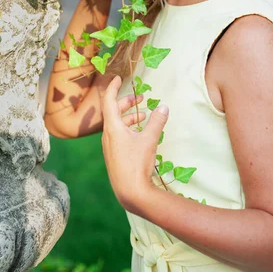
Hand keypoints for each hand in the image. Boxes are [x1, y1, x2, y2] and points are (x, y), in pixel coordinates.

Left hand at [101, 76, 168, 212]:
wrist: (130, 193)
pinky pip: (119, 135)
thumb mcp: (149, 140)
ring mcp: (110, 147)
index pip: (108, 101)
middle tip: (140, 98)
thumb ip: (157, 121)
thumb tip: (164, 106)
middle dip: (126, 103)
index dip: (112, 88)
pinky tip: (142, 133)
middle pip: (113, 112)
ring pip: (117, 125)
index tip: (117, 78)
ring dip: (129, 117)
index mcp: (112, 128)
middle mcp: (108, 136)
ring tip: (144, 115)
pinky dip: (129, 128)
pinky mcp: (114, 156)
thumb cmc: (137, 163)